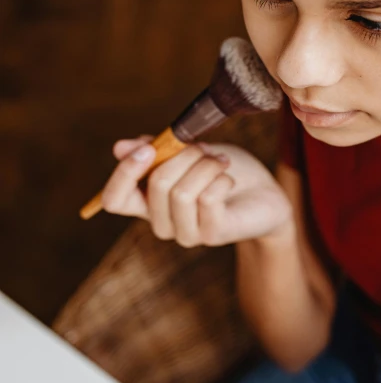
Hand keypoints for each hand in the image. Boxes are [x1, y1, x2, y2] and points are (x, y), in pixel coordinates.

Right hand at [100, 135, 292, 246]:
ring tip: (220, 162)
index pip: (114, 199)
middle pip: (156, 184)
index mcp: (148, 201)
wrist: (263, 192)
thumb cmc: (222, 170)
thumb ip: (157, 150)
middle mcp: (162, 222)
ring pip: (182, 191)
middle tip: (204, 149)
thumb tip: (120, 147)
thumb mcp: (189, 152)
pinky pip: (208, 198)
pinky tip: (229, 180)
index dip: (123, 173)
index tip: (148, 148)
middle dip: (184, 155)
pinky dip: (221, 178)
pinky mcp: (211, 235)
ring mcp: (186, 233)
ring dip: (205, 166)